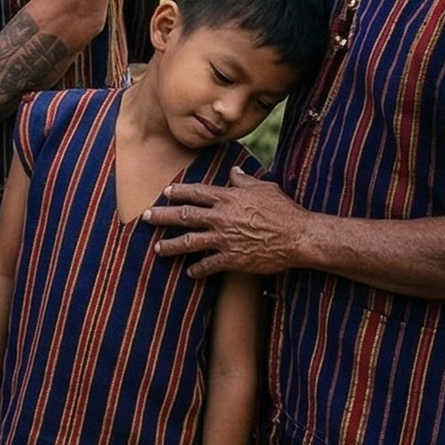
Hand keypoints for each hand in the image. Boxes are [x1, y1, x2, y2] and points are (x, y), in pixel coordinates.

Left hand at [143, 169, 306, 276]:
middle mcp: (220, 217)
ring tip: (158, 249)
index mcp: (226, 198)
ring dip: (170, 246)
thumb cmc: (284, 210)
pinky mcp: (232, 259)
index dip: (177, 193)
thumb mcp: (263, 188)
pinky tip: (190, 273)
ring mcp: (224, 239)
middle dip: (161, 216)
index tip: (164, 193)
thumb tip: (233, 172)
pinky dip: (197, 270)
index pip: (194, 193)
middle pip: (183, 215)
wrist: (299, 236)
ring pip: (189, 242)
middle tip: (145, 217)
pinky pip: (208, 265)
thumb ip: (244, 180)